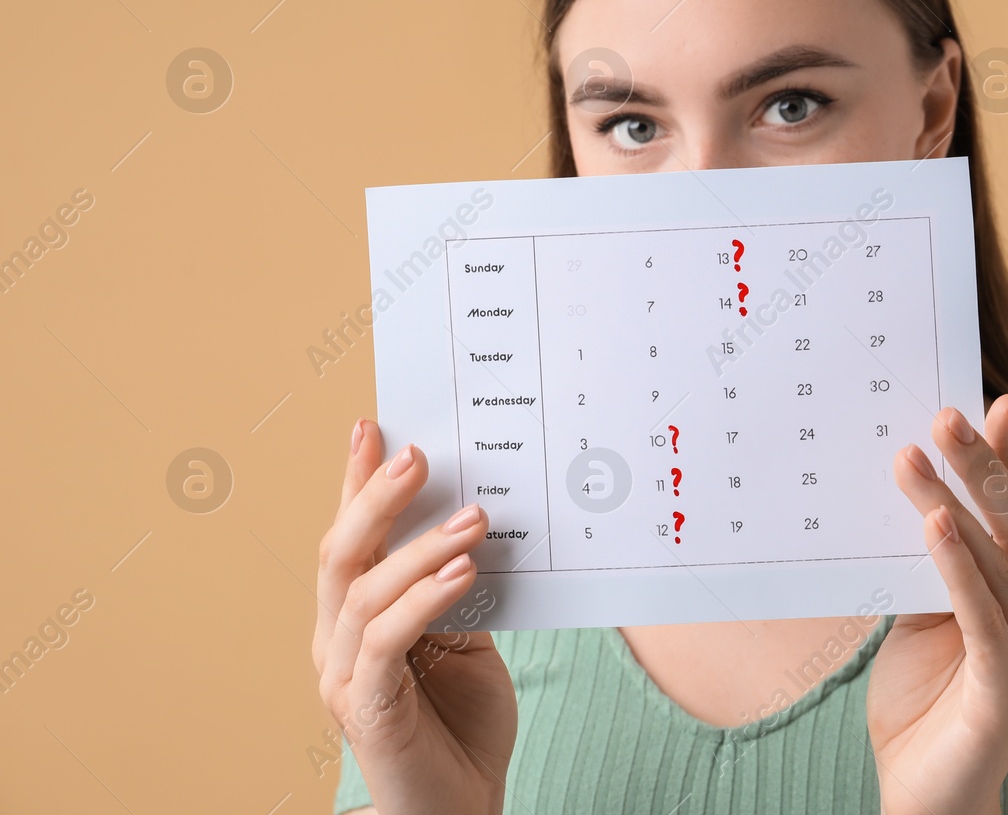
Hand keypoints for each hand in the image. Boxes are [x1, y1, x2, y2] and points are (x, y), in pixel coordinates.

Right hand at [311, 418, 517, 814]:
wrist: (463, 806)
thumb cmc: (462, 722)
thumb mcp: (468, 637)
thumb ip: (457, 586)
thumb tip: (474, 517)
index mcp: (357, 616)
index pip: (353, 537)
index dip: (356, 482)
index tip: (373, 426)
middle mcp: (338, 639)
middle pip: (340, 552)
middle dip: (376, 496)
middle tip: (417, 454)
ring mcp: (344, 675)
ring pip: (363, 591)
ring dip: (420, 546)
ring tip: (473, 518)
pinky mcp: (367, 709)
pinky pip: (386, 641)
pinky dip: (423, 600)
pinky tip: (463, 573)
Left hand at [868, 395, 1007, 814]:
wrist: (921, 797)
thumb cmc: (921, 706)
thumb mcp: (918, 620)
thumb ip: (928, 567)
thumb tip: (911, 494)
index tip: (995, 403)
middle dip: (982, 466)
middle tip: (946, 414)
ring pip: (995, 564)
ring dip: (951, 504)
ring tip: (911, 459)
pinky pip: (984, 618)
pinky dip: (960, 568)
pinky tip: (936, 526)